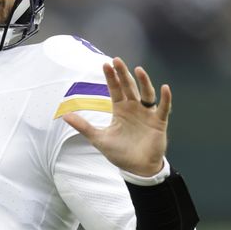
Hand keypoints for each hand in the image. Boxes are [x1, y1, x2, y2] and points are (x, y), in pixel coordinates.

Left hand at [63, 57, 171, 176]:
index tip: (105, 64)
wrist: (137, 169)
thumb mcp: (98, 138)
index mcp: (120, 110)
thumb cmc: (119, 153)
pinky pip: (163, 108)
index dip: (111, 77)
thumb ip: (83, 126)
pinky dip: (165, 98)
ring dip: (143, 81)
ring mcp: (147, 114)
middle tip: (117, 60)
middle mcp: (134, 108)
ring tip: (138, 69)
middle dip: (123, 74)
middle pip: (129, 87)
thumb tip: (65, 116)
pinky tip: (165, 88)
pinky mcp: (158, 122)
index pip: (115, 89)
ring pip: (146, 93)